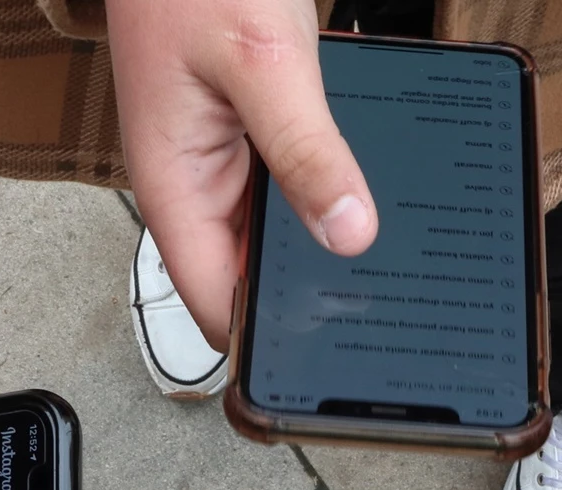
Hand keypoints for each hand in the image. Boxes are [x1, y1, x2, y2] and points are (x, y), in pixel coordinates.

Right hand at [107, 0, 377, 346]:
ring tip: (387, 266)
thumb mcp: (265, 62)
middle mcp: (193, 185)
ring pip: (273, 240)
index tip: (328, 353)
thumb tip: (349, 233)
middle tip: (382, 314)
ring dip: (319, 250)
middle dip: (306, 298)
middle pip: (248, 281)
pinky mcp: (248, 138)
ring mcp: (220, 164)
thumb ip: (307, 151)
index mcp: (174, 185)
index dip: (266, 342)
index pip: (215, 306)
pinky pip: (287, 192)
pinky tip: (368, 202)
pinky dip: (324, 200)